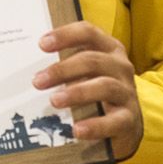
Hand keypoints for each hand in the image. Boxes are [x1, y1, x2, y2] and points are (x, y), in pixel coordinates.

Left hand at [35, 21, 142, 160]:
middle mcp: (121, 67)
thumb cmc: (98, 93)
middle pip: (93, 60)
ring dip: (77, 93)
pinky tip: (77, 130)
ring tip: (55, 101)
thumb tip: (33, 72)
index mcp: (109, 49)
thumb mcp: (86, 74)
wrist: (126, 125)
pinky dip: (95, 125)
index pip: (89, 33)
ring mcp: (127, 92)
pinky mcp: (129, 119)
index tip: (42, 44)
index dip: (66, 35)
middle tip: (38, 81)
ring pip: (104, 86)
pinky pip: (114, 121)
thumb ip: (66, 67)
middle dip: (63, 69)